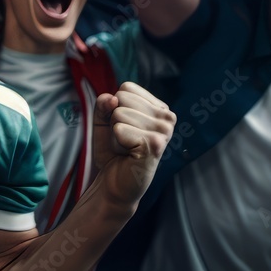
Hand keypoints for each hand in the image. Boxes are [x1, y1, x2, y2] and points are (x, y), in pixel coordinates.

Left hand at [92, 82, 174, 209]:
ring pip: (118, 113)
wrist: (114, 183)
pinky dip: (117, 142)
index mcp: (159, 107)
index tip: (123, 127)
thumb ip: (103, 104)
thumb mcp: (103, 121)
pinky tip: (130, 154)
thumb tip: (111, 98)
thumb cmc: (112, 151)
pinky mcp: (156, 144)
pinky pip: (120, 129)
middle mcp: (167, 116)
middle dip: (113, 119)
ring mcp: (164, 129)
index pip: (126, 87)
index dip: (114, 107)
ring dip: (115, 133)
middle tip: (124, 140)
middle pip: (121, 98)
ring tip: (127, 147)